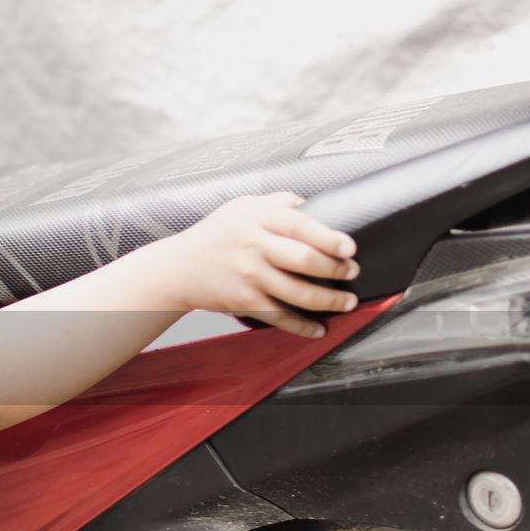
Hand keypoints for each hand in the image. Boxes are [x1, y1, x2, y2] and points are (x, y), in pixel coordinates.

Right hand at [167, 192, 359, 337]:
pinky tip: (318, 328)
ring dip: (329, 300)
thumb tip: (310, 203)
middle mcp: (253, 247)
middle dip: (336, 269)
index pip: (299, 225)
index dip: (328, 237)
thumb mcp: (240, 207)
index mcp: (256, 219)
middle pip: (304, 260)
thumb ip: (276, 202)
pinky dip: (302, 326)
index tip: (349, 247)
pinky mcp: (244, 301)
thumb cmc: (212, 236)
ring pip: (298, 293)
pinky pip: (280, 317)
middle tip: (351, 271)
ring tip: (346, 300)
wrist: (178, 268)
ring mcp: (249, 276)